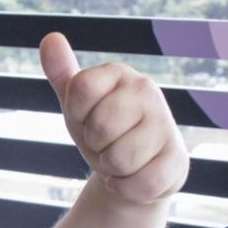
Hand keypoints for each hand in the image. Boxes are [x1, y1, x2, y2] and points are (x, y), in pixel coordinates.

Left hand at [39, 33, 187, 206]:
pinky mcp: (177, 159)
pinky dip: (127, 189)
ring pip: (118, 159)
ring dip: (112, 169)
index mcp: (119, 74)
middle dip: (95, 145)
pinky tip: (134, 177)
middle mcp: (146, 91)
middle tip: (106, 143)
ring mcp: (166, 124)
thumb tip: (50, 38)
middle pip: (99, 127)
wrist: (133, 170)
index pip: (79, 90)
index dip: (76, 114)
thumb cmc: (102, 132)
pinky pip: (138, 184)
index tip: (87, 118)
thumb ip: (63, 74)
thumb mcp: (77, 106)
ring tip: (122, 159)